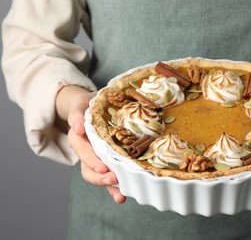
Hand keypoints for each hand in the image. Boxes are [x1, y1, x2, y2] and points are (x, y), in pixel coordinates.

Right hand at [56, 86, 125, 203]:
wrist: (90, 107)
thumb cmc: (85, 105)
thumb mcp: (79, 104)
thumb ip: (76, 115)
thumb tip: (78, 127)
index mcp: (78, 138)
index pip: (83, 151)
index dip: (91, 161)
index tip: (102, 168)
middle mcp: (86, 151)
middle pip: (89, 169)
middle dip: (100, 178)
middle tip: (113, 180)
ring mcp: (97, 158)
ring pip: (99, 176)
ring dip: (109, 187)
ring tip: (120, 195)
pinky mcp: (107, 161)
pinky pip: (110, 175)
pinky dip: (115, 187)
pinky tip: (123, 195)